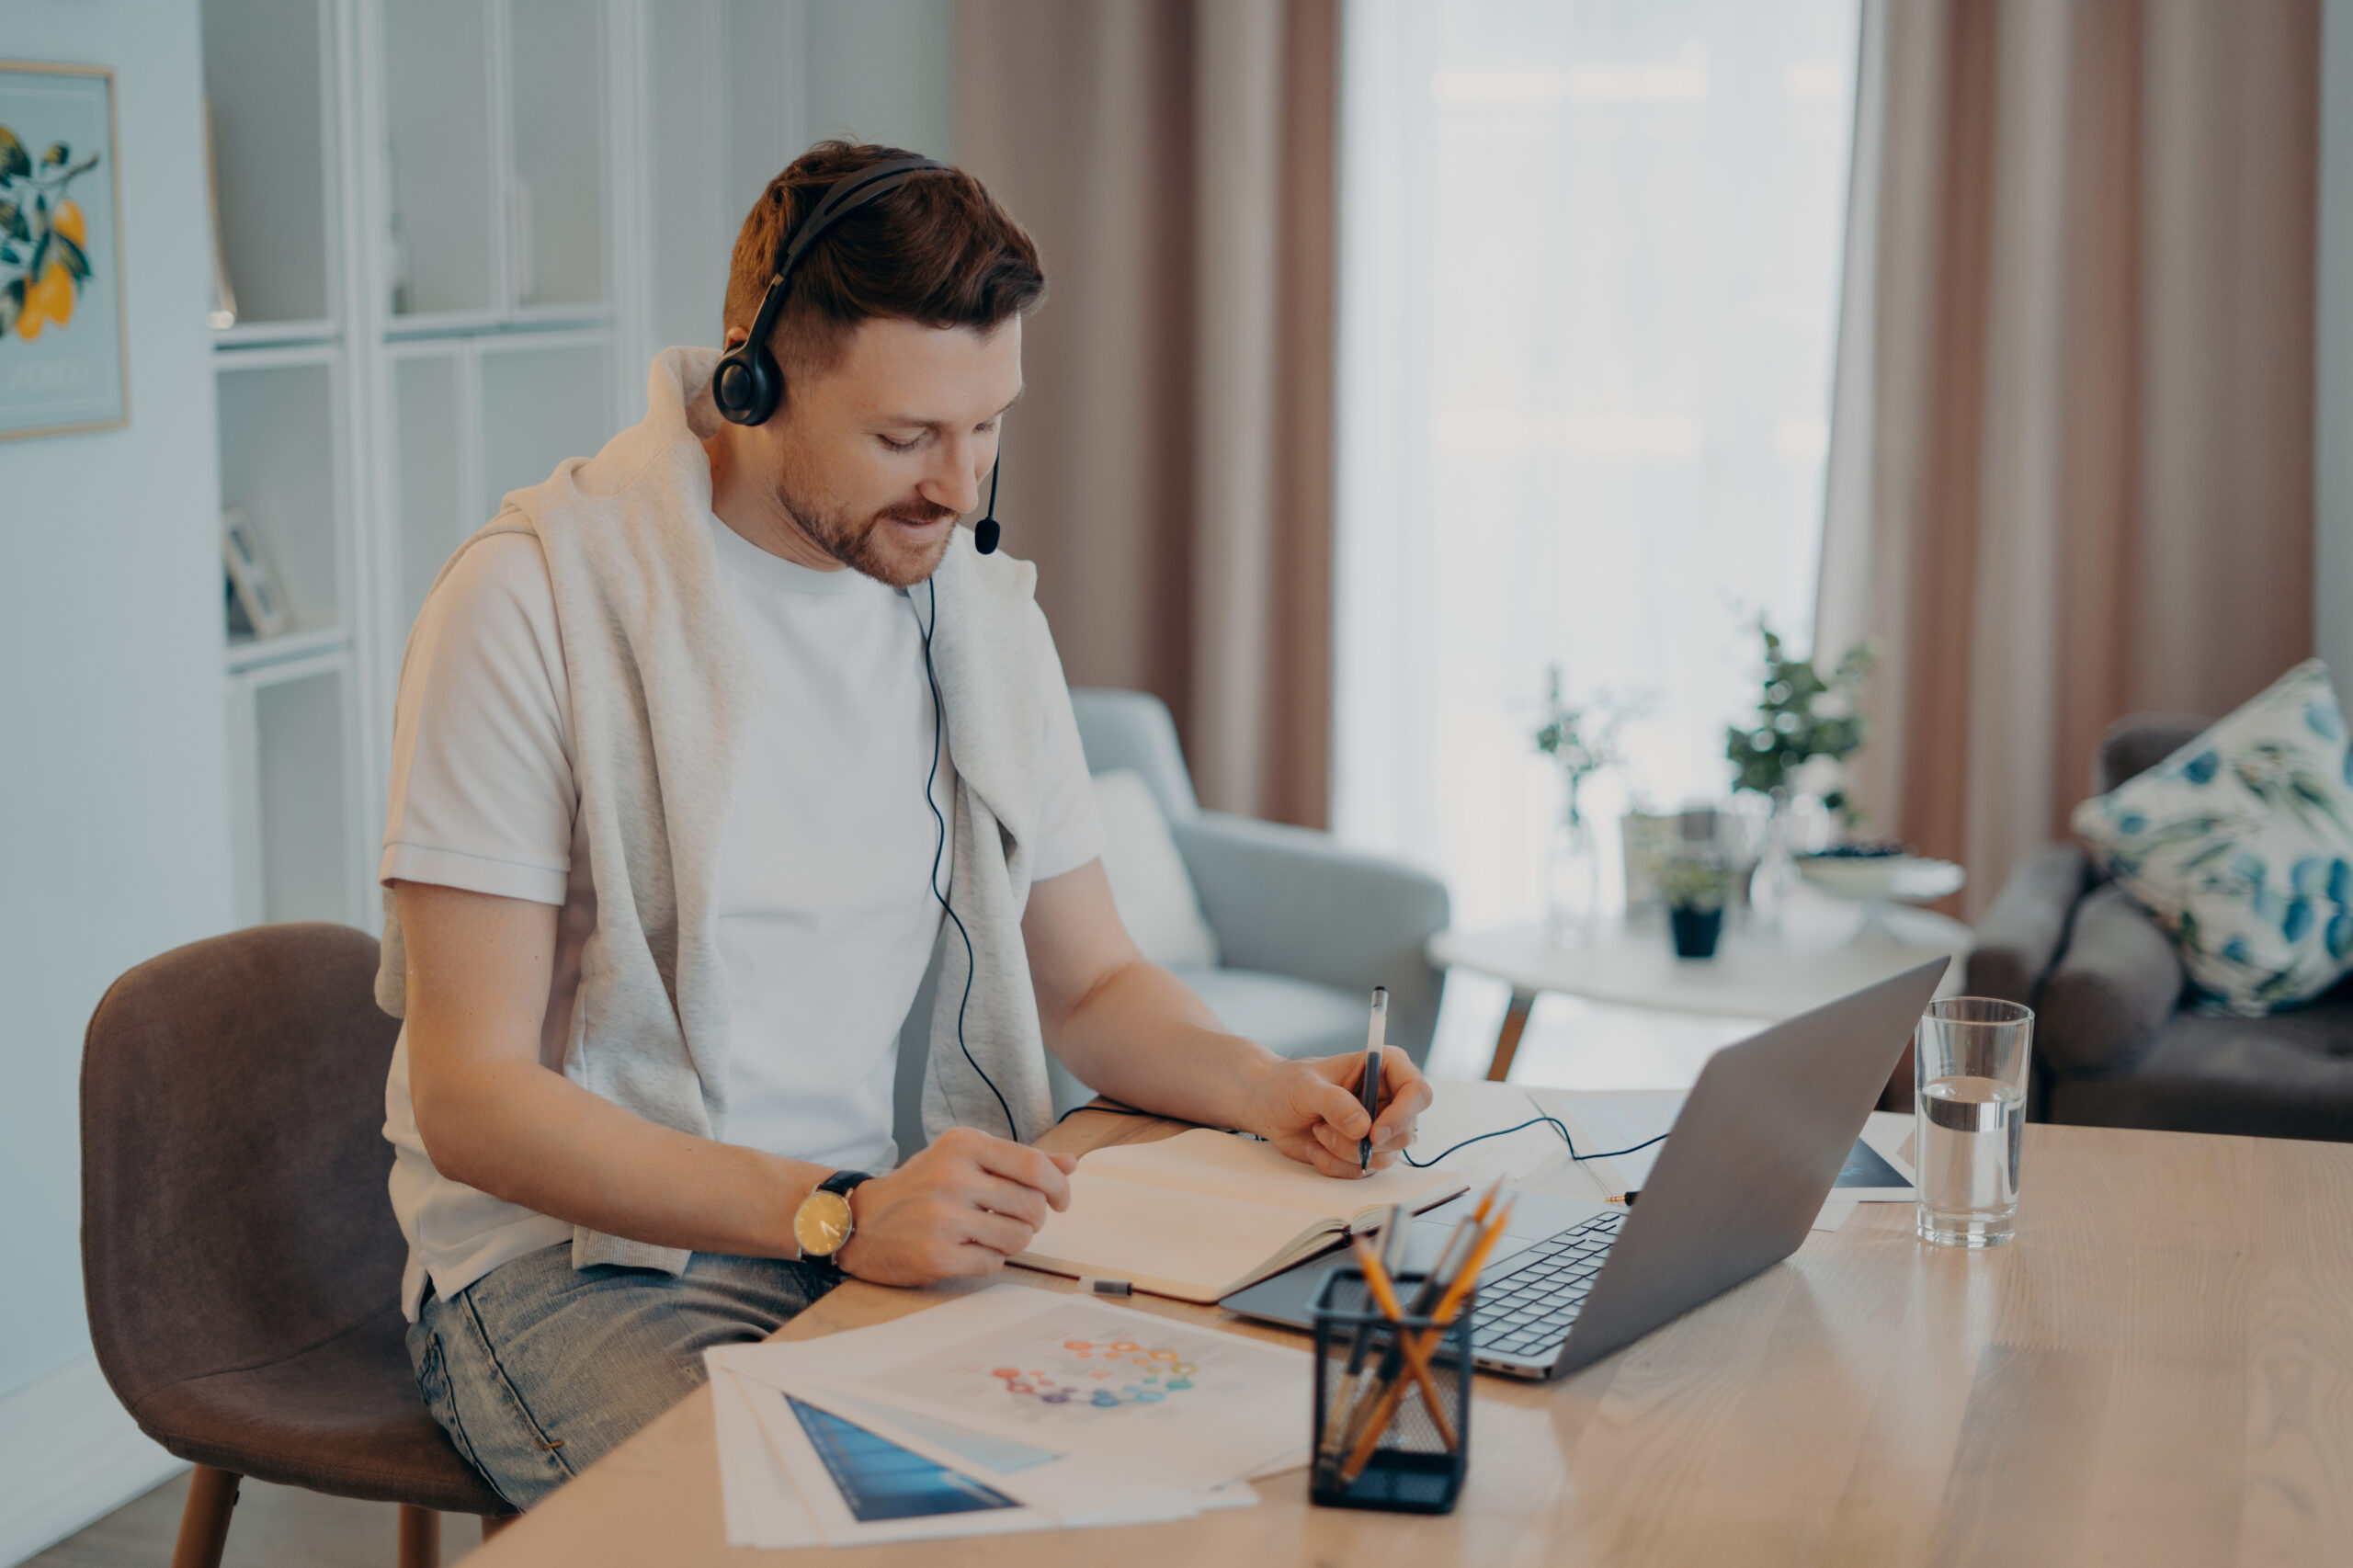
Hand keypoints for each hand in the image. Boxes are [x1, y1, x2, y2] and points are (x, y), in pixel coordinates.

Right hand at [832, 1127, 1076, 1286]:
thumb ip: (1017, 1161)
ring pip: (1019, 1236)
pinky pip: (994, 1262)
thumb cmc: (919, 1188)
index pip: (1034, 1165)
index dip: (1059, 1186)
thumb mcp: (962, 1159)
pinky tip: (968, 1249)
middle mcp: (953, 1177)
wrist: (859, 1220)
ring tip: (989, 1234)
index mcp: (963, 1145)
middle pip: (1032, 1204)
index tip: (1061, 1200)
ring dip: (1013, 1240)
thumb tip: (1071, 1163)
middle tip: (1013, 1218)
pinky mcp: (936, 1255)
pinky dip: (990, 1259)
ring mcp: (943, 1217)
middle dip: (1033, 1217)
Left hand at [1249, 1049, 1433, 1178]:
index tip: (1373, 1133)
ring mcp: (1378, 1128)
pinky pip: (1362, 1171)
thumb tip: (1362, 1127)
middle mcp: (1388, 1099)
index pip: (1417, 1091)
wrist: (1269, 1106)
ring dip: (1344, 1152)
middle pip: (1405, 1132)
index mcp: (1384, 1068)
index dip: (1402, 1115)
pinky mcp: (1365, 1151)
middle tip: (1325, 1129)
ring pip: (1384, 1157)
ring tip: (1317, 1131)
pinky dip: (1335, 1165)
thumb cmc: (1288, 1084)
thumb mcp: (1306, 1086)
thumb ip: (1334, 1102)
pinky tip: (1315, 1147)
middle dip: (1363, 1141)